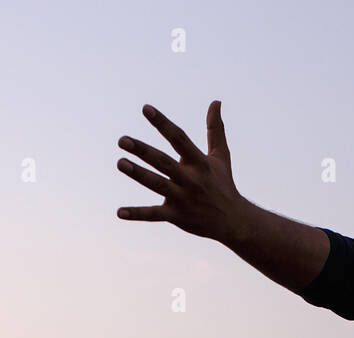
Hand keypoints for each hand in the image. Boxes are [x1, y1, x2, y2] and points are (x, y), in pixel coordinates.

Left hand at [116, 101, 246, 242]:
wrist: (233, 221)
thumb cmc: (223, 185)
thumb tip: (216, 101)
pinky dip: (137, 214)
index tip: (146, 108)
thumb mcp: (221, 156)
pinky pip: (154, 214)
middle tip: (122, 139)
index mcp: (200, 163)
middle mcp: (191, 179)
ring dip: (138, 174)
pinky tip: (120, 212)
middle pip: (164, 162)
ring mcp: (183, 198)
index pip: (179, 139)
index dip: (163, 123)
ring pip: (157, 184)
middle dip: (143, 151)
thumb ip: (215, 129)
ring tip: (120, 163)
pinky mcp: (177, 216)